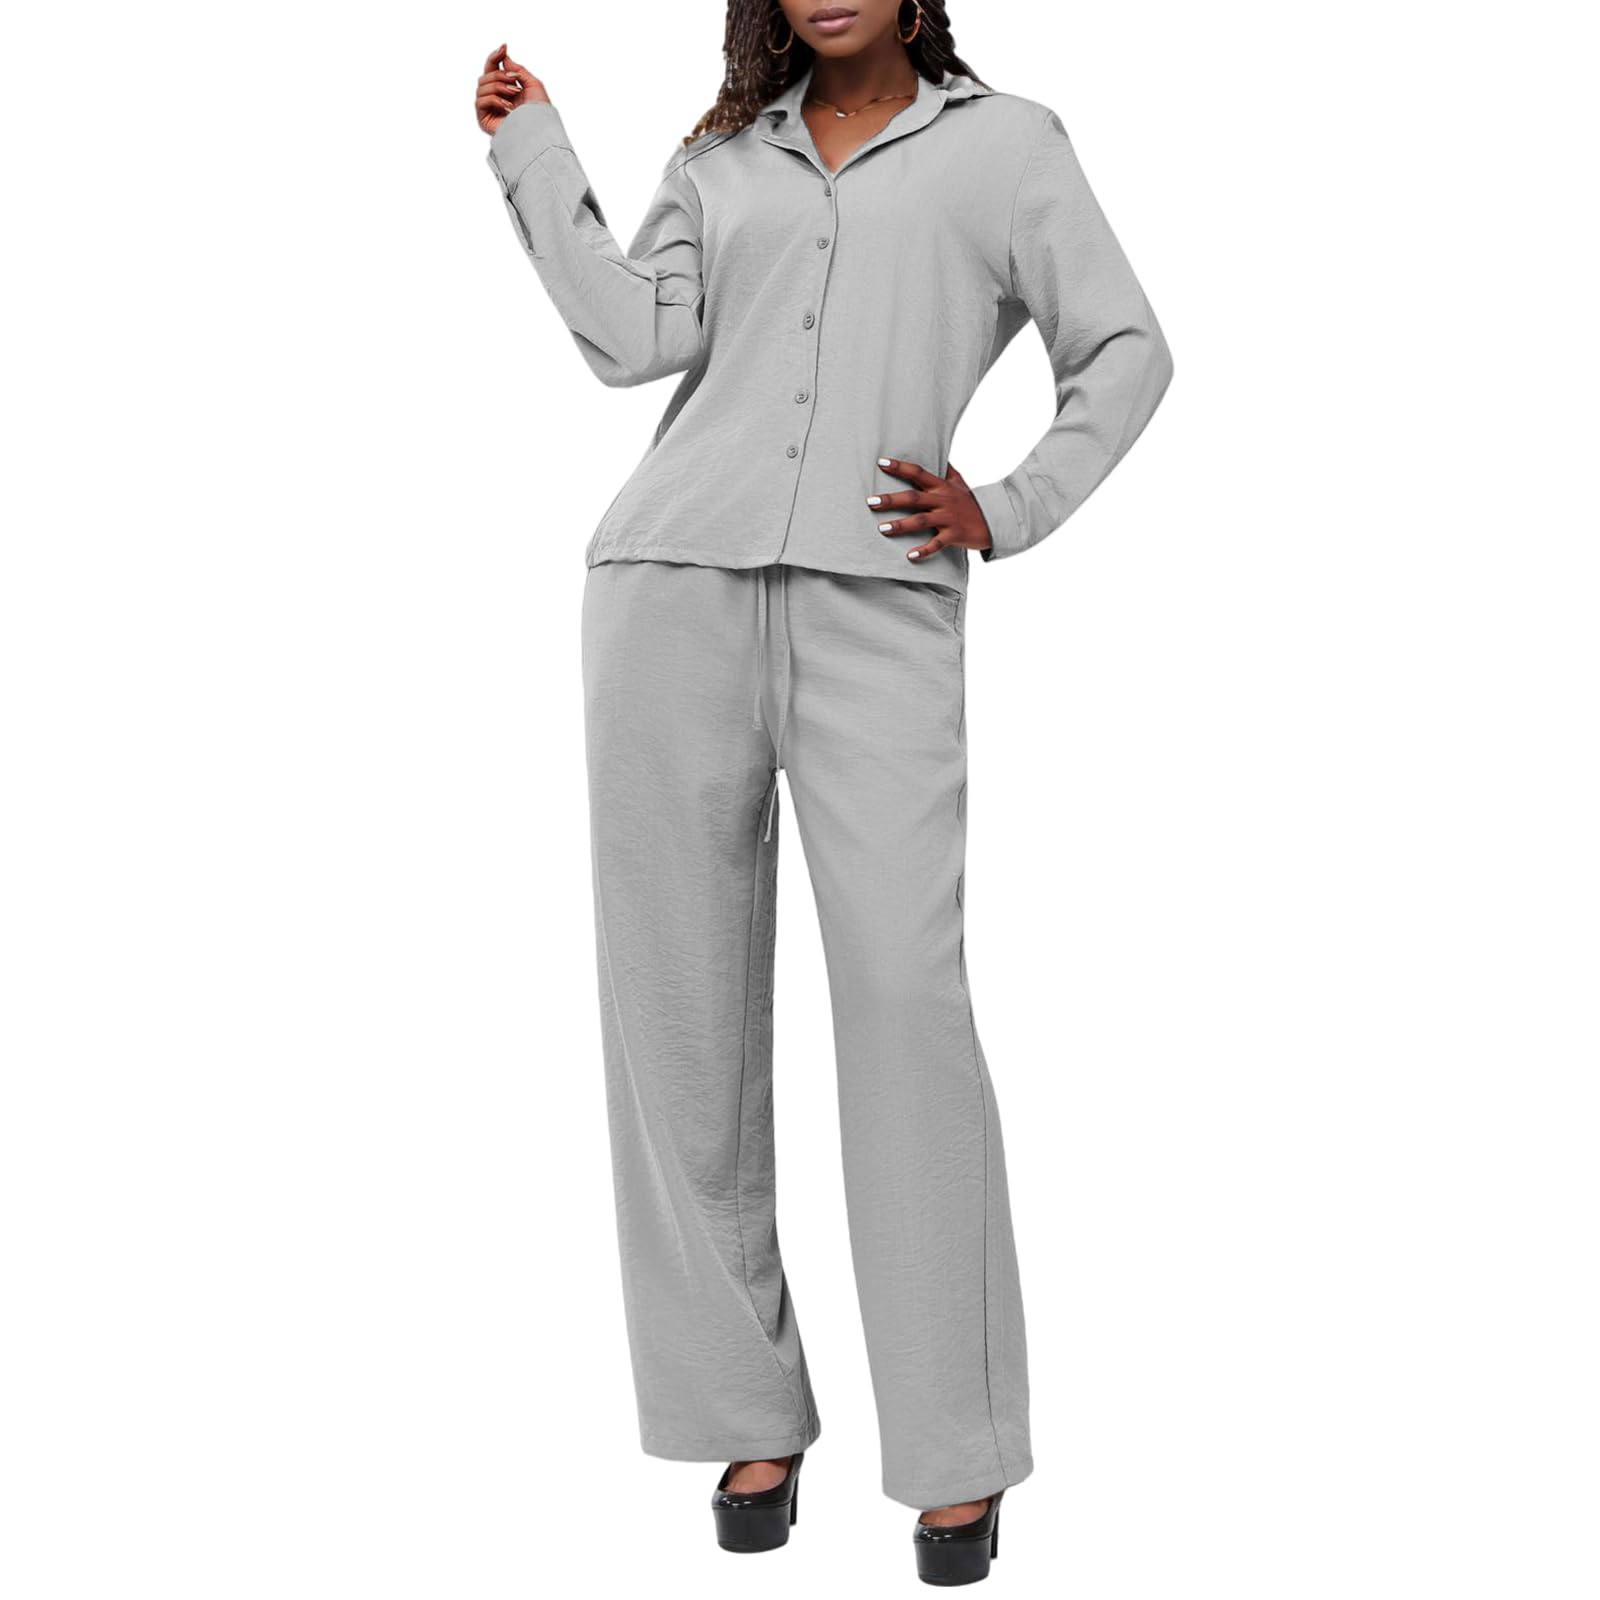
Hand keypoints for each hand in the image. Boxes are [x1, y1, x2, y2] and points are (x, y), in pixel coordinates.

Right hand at [476, 44, 548, 135]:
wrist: (540, 133)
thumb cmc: (540, 114)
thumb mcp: (533, 84)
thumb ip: (517, 69)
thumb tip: (504, 58)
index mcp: (506, 90)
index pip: (493, 69)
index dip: (496, 56)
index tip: (504, 46)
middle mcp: (496, 98)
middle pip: (486, 75)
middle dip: (500, 75)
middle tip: (515, 81)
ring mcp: (489, 109)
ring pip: (482, 85)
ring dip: (499, 87)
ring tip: (514, 96)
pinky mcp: (483, 120)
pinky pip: (480, 100)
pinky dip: (494, 100)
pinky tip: (508, 108)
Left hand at [868, 457, 992, 562]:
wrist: (994, 520)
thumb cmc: (971, 501)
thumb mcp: (959, 482)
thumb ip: (946, 470)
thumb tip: (939, 454)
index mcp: (941, 486)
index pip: (917, 473)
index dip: (900, 467)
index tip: (881, 463)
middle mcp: (942, 500)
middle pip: (913, 498)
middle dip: (891, 500)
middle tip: (871, 502)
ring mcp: (948, 518)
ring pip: (921, 521)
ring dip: (901, 525)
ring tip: (882, 529)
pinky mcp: (954, 535)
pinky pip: (936, 544)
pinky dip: (923, 550)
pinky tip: (909, 556)